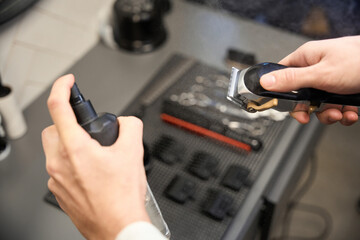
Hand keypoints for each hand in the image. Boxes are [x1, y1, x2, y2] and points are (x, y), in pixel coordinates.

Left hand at [42, 74, 149, 239]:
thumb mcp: (134, 151)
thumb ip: (130, 126)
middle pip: (52, 129)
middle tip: (86, 129)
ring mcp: (56, 179)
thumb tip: (125, 122)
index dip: (62, 87)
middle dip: (67, 123)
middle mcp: (59, 163)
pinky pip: (59, 169)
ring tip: (94, 155)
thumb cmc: (122, 198)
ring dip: (70, 145)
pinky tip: (92, 173)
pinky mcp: (59, 192)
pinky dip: (72, 163)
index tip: (68, 82)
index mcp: (75, 149)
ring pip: (55, 150)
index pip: (59, 107)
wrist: (118, 227)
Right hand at [260, 36, 359, 124]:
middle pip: (301, 95)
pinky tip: (349, 113)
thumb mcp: (321, 74)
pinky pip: (335, 106)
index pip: (282, 76)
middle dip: (309, 109)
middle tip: (311, 115)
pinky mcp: (344, 90)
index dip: (280, 93)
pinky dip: (343, 114)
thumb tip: (266, 81)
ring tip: (339, 113)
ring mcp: (331, 80)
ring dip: (328, 114)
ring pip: (319, 104)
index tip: (284, 106)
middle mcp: (317, 69)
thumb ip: (292, 79)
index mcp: (306, 59)